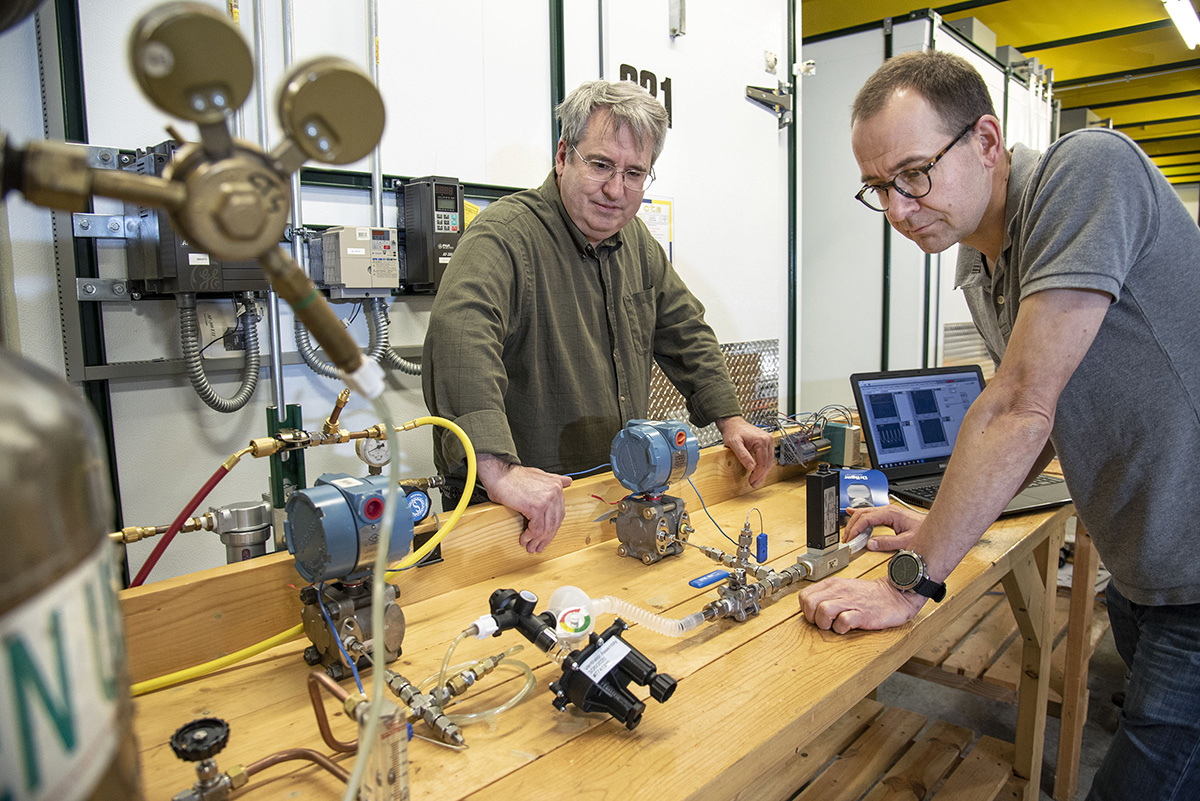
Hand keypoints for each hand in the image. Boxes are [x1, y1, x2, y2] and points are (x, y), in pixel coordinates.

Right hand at [476, 455, 571, 552]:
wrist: (499, 474)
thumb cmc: (514, 477)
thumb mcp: (539, 475)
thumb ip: (554, 480)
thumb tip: (568, 481)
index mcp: (556, 486)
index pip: (559, 514)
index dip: (552, 528)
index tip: (546, 536)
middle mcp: (554, 492)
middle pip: (554, 523)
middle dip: (546, 537)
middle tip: (539, 546)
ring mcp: (546, 500)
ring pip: (546, 528)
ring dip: (537, 541)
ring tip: (530, 546)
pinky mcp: (535, 507)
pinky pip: (536, 529)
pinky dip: (530, 537)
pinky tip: (524, 539)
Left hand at [715, 415, 774, 486]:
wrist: (733, 424)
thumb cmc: (733, 431)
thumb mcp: (734, 443)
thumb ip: (742, 455)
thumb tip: (751, 467)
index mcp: (761, 440)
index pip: (763, 462)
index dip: (758, 474)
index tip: (752, 481)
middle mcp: (767, 440)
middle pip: (768, 462)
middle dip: (761, 475)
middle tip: (754, 483)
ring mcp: (768, 440)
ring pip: (770, 461)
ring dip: (763, 472)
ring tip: (756, 480)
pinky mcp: (766, 442)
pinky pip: (768, 457)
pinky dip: (764, 465)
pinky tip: (758, 471)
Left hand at [798, 575, 925, 633]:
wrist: (895, 595)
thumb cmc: (869, 595)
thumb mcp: (844, 589)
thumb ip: (827, 596)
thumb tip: (810, 609)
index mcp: (833, 584)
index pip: (804, 596)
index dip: (806, 609)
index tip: (815, 615)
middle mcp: (839, 590)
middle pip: (810, 603)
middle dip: (812, 617)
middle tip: (823, 622)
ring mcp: (851, 602)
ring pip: (823, 611)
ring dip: (825, 624)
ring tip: (834, 625)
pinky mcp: (863, 614)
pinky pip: (843, 622)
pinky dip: (841, 628)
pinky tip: (847, 627)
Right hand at [844, 503, 925, 551]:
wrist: (934, 526)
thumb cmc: (923, 531)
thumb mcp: (906, 541)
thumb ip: (888, 543)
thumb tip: (871, 544)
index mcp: (890, 514)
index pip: (866, 519)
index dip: (856, 528)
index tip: (850, 538)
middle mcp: (887, 510)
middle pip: (862, 514)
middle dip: (851, 526)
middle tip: (846, 539)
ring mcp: (887, 511)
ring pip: (864, 512)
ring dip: (854, 522)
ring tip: (847, 533)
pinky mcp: (887, 514)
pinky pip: (869, 512)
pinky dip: (858, 514)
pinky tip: (851, 512)